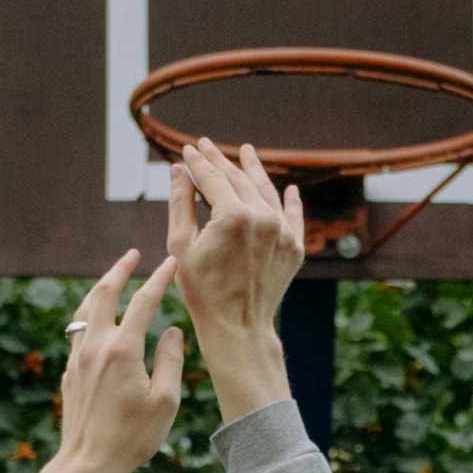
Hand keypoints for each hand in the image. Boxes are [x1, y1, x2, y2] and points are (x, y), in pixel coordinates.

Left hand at [31, 250, 184, 472]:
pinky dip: (89, 316)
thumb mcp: (165, 401)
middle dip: (119, 270)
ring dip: (100, 289)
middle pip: (103, 293)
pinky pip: (77, 331)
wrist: (87, 463)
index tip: (171, 264)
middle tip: (132, 255)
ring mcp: (77, 357)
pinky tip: (98, 320)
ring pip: (84, 310)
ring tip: (113, 279)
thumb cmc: (131, 437)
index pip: (143, 301)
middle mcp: (95, 346)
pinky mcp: (69, 371)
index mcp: (122, 350)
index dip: (159, 279)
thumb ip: (170, 359)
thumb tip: (172, 331)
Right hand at [167, 140, 303, 421]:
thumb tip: (177, 170)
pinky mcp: (294, 247)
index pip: (212, 178)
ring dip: (254, 170)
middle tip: (207, 146)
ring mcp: (282, 231)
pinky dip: (290, 201)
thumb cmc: (202, 291)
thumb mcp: (181, 246)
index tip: (188, 149)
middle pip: (239, 179)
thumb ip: (180, 203)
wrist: (238, 327)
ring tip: (246, 152)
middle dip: (221, 161)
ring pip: (267, 192)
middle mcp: (263, 217)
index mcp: (233, 215)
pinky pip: (293, 216)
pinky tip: (289, 188)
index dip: (198, 162)